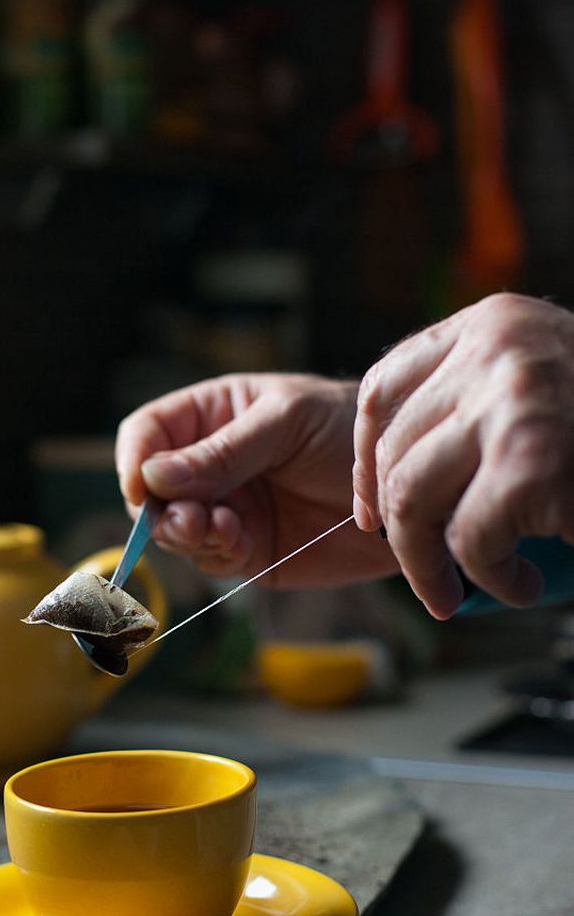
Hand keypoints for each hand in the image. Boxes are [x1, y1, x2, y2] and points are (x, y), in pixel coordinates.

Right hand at [116, 373, 396, 586]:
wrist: (408, 487)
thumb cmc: (351, 430)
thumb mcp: (286, 423)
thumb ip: (223, 451)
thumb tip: (153, 478)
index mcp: (211, 416)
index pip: (146, 435)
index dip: (135, 460)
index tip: (145, 485)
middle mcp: (208, 465)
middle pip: (149, 491)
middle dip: (158, 507)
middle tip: (188, 516)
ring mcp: (226, 510)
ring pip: (173, 530)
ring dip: (183, 533)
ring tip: (216, 526)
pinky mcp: (248, 552)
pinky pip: (209, 559)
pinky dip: (213, 553)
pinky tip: (238, 539)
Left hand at [353, 293, 573, 618]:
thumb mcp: (547, 388)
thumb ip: (485, 410)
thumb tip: (397, 486)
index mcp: (496, 324)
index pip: (385, 389)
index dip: (368, 458)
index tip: (374, 508)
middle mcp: (497, 349)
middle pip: (392, 448)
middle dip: (398, 527)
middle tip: (428, 572)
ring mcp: (514, 400)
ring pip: (413, 498)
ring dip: (428, 564)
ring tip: (460, 591)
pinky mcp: (534, 462)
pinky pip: (469, 540)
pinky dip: (491, 579)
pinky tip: (523, 585)